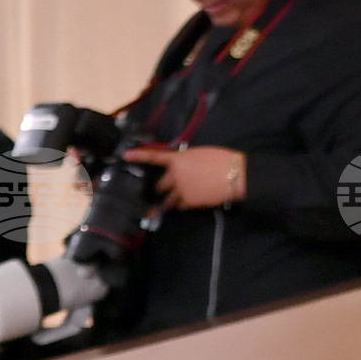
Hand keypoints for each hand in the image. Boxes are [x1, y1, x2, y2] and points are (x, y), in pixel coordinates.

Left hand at [122, 142, 242, 211]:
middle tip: (161, 188)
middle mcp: (175, 176)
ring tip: (170, 201)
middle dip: (159, 187)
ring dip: (168, 200)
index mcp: (178, 160)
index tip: (125, 156)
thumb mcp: (199, 154)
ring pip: (166, 200)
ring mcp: (180, 191)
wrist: (234, 175)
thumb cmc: (221, 159)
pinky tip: (191, 199)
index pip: (154, 157)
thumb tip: (177, 166)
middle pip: (158, 185)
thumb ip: (184, 160)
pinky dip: (181, 204)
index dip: (139, 156)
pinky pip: (179, 206)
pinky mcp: (189, 203)